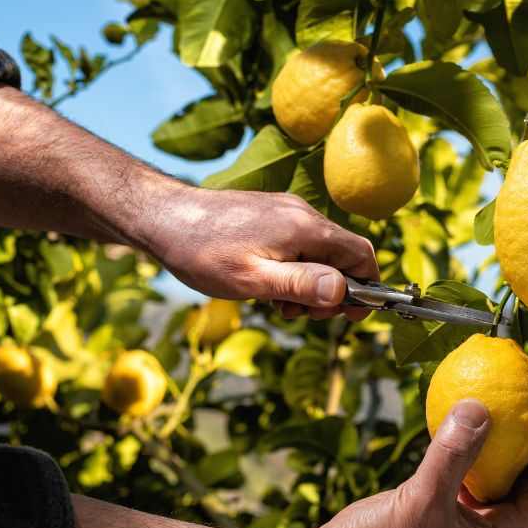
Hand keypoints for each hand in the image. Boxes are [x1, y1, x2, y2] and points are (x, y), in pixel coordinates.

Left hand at [145, 186, 378, 319]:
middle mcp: (302, 214)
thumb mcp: (253, 280)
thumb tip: (343, 292)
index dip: (365, 288)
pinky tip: (266, 285)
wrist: (163, 218)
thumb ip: (301, 285)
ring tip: (278, 305)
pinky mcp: (271, 214)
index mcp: (305, 228)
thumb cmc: (202, 252)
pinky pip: (300, 244)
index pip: (361, 255)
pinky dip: (294, 269)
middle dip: (331, 291)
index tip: (349, 315)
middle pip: (342, 256)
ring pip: (320, 252)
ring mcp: (286, 211)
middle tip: (299, 315)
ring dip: (310, 284)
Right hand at [311, 399, 527, 527]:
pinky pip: (461, 466)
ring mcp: (458, 514)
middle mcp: (483, 527)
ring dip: (503, 441)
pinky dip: (466, 441)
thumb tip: (481, 406)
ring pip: (495, 473)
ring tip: (507, 402)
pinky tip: (461, 412)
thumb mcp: (422, 500)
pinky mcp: (433, 500)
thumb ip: (452, 455)